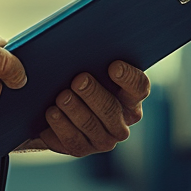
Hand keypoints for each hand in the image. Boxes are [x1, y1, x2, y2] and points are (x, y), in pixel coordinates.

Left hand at [20, 61, 149, 156]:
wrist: (54, 100)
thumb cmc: (76, 74)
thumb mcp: (87, 63)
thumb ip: (93, 57)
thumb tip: (85, 42)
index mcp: (131, 95)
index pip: (139, 87)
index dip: (128, 78)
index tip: (113, 66)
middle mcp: (122, 120)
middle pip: (112, 109)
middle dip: (94, 94)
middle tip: (78, 80)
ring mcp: (104, 138)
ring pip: (92, 126)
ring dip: (76, 110)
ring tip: (61, 96)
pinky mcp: (83, 149)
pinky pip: (74, 141)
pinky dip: (62, 127)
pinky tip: (52, 113)